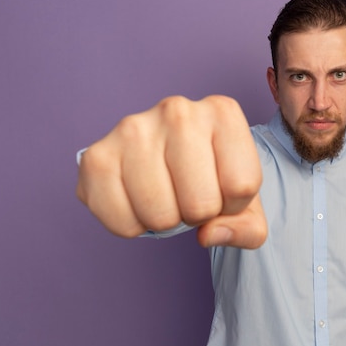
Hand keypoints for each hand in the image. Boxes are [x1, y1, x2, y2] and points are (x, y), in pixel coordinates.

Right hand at [76, 95, 266, 248]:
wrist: (168, 158)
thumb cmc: (212, 177)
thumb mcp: (245, 203)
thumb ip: (247, 229)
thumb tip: (209, 235)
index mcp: (223, 113)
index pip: (242, 186)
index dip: (234, 204)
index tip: (222, 189)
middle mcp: (178, 111)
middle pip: (201, 204)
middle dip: (198, 214)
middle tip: (189, 193)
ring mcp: (133, 128)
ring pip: (161, 215)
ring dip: (165, 220)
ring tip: (165, 194)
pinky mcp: (97, 156)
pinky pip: (121, 222)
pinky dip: (132, 226)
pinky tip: (137, 200)